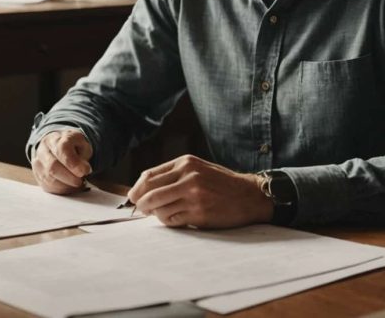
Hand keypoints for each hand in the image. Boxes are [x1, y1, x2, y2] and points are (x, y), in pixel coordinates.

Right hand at [31, 128, 93, 193]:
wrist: (56, 146)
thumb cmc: (72, 146)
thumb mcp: (82, 144)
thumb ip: (84, 155)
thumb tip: (83, 170)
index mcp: (56, 139)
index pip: (62, 149)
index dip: (74, 163)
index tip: (85, 171)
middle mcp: (43, 149)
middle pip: (53, 166)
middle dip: (70, 177)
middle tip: (81, 180)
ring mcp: (37, 163)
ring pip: (49, 179)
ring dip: (66, 185)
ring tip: (77, 183)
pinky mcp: (37, 175)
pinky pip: (48, 187)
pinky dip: (61, 189)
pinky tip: (69, 186)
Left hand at [126, 155, 272, 228]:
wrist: (250, 196)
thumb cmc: (221, 183)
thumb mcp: (198, 168)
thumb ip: (174, 174)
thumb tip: (144, 187)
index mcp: (185, 163)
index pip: (149, 176)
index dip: (137, 188)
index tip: (133, 197)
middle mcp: (188, 177)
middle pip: (150, 192)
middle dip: (141, 203)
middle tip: (141, 209)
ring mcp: (193, 196)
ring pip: (159, 209)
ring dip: (156, 215)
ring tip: (163, 214)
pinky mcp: (199, 213)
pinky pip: (172, 220)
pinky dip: (169, 221)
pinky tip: (176, 219)